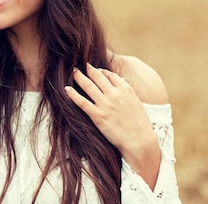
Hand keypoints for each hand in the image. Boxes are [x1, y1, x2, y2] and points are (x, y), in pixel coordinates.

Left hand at [65, 63, 159, 184]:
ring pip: (88, 85)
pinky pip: (82, 101)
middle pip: (97, 76)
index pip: (110, 74)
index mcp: (125, 89)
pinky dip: (73, 94)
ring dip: (79, 77)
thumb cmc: (140, 124)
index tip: (94, 70)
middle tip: (79, 66)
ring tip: (73, 72)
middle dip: (88, 69)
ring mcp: (105, 104)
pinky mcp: (97, 115)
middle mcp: (114, 94)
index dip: (100, 71)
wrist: (140, 142)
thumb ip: (127, 90)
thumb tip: (121, 80)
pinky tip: (67, 89)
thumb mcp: (137, 102)